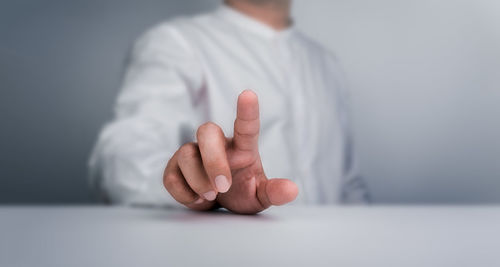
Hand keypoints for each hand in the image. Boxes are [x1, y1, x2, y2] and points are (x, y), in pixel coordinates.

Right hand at [163, 90, 297, 213]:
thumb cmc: (241, 192)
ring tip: (211, 198)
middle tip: (222, 187)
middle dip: (212, 160)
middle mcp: (217, 144)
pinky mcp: (174, 168)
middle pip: (207, 131)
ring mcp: (193, 154)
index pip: (246, 126)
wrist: (217, 203)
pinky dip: (184, 192)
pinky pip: (171, 175)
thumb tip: (292, 190)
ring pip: (186, 154)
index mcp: (242, 148)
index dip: (247, 110)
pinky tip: (196, 200)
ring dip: (198, 180)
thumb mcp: (260, 196)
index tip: (248, 94)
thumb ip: (273, 192)